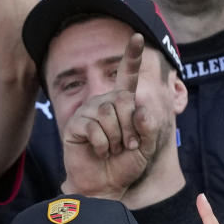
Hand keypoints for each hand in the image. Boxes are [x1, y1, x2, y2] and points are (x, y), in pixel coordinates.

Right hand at [61, 34, 158, 199]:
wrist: (104, 186)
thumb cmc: (125, 166)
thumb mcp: (146, 147)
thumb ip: (148, 128)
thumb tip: (138, 109)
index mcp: (122, 104)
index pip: (127, 77)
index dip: (131, 58)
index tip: (136, 37)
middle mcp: (104, 103)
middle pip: (121, 100)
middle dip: (130, 127)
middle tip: (128, 145)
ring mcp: (88, 113)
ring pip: (107, 113)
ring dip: (116, 137)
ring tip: (113, 150)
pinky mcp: (75, 126)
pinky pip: (93, 127)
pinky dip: (102, 144)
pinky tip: (100, 152)